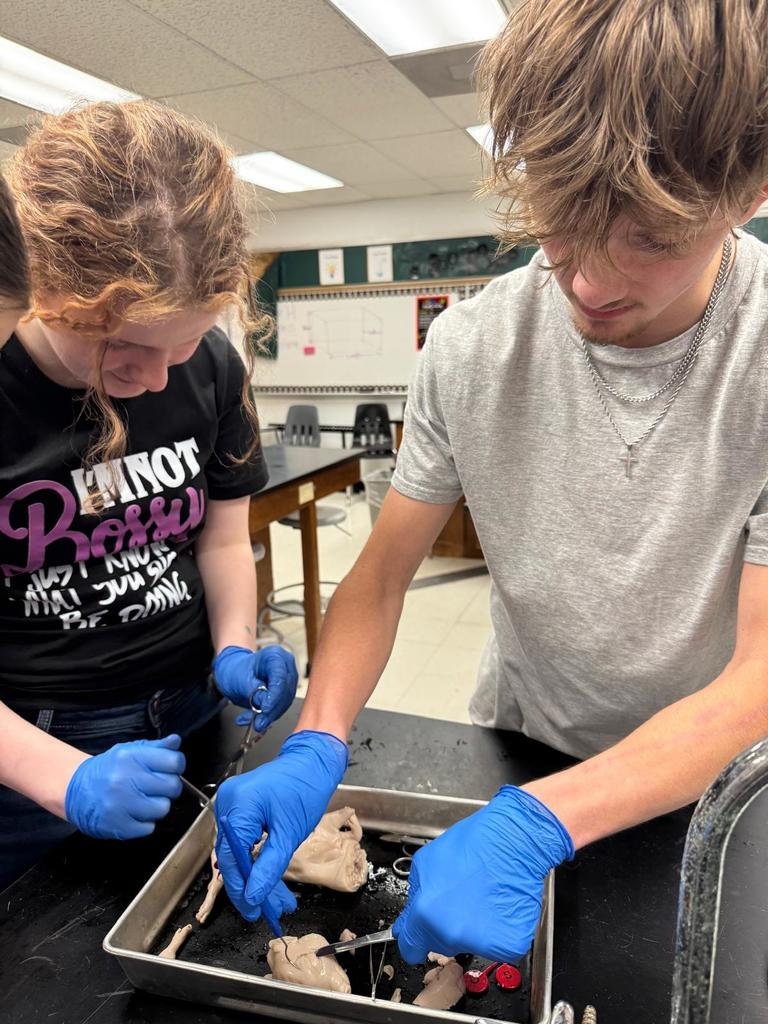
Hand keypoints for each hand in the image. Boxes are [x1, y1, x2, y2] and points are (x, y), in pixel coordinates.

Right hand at [65, 735, 185, 839]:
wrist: (75, 790)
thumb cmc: (108, 770)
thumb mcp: (129, 751)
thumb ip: (156, 747)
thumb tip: (176, 741)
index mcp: (130, 757)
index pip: (173, 761)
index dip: (177, 765)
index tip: (171, 769)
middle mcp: (124, 779)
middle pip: (172, 786)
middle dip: (169, 787)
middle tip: (157, 787)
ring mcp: (120, 804)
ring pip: (163, 808)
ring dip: (157, 806)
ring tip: (144, 800)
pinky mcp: (117, 825)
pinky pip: (148, 828)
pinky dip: (145, 822)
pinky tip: (134, 813)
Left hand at [213, 645, 298, 730]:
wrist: (234, 671)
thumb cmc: (236, 670)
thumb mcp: (241, 680)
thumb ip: (254, 693)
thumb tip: (265, 708)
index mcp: (275, 655)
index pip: (280, 679)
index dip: (273, 698)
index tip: (264, 711)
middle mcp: (286, 665)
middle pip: (285, 691)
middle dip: (271, 710)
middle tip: (258, 724)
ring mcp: (289, 677)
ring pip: (285, 701)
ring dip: (270, 715)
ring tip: (254, 723)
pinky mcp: (287, 690)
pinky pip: (282, 705)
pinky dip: (270, 715)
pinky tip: (257, 719)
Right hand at [214, 730, 347, 920]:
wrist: (313, 760)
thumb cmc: (305, 787)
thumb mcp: (290, 832)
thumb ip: (269, 865)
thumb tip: (254, 895)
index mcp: (238, 806)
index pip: (231, 859)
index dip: (241, 889)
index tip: (254, 911)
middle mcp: (228, 804)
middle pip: (232, 857)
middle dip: (251, 886)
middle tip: (267, 911)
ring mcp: (232, 805)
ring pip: (238, 852)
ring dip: (256, 876)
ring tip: (276, 901)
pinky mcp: (240, 807)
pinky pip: (243, 840)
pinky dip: (256, 859)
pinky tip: (269, 878)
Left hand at [392, 786, 573, 962]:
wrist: (513, 840)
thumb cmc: (474, 844)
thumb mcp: (426, 862)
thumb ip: (416, 896)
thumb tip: (410, 918)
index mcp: (426, 914)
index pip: (410, 949)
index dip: (414, 940)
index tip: (420, 936)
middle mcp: (452, 934)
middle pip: (441, 944)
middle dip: (445, 926)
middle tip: (459, 899)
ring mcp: (481, 943)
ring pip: (469, 944)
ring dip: (471, 928)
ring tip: (480, 897)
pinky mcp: (508, 945)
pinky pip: (496, 946)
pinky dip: (496, 931)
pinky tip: (497, 905)